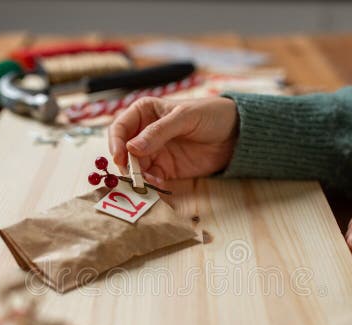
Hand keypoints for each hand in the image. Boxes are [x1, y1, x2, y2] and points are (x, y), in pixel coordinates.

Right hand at [108, 96, 238, 180]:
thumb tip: (131, 148)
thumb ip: (158, 132)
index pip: (120, 127)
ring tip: (149, 181)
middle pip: (124, 150)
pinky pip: (151, 178)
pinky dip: (151, 183)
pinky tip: (160, 184)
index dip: (116, 142)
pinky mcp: (165, 169)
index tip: (120, 158)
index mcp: (145, 112)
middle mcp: (144, 132)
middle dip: (126, 163)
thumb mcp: (185, 117)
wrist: (235, 134)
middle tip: (133, 175)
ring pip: (136, 167)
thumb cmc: (210, 115)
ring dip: (138, 176)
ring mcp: (154, 152)